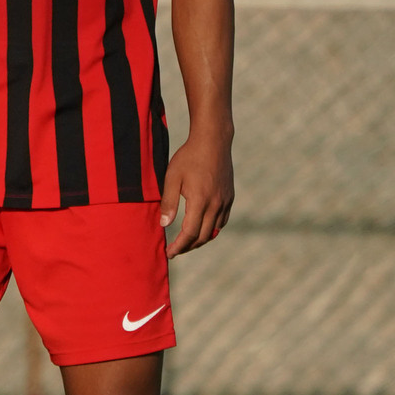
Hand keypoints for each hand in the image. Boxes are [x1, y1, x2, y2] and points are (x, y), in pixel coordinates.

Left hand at [161, 127, 233, 256]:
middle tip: (175, 250)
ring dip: (200, 240)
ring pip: (214, 230)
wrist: (213, 141)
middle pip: (203, 236)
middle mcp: (216, 205)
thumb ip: (168, 202)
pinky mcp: (230, 197)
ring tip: (186, 242)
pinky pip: (222, 221)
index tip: (169, 253)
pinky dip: (212, 229)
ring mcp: (225, 202)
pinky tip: (202, 228)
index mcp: (200, 201)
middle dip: (188, 247)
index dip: (179, 246)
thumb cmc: (188, 158)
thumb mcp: (172, 178)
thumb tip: (164, 225)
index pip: (190, 233)